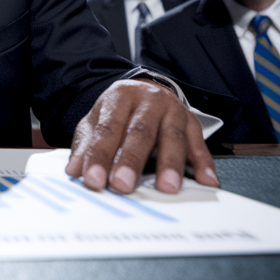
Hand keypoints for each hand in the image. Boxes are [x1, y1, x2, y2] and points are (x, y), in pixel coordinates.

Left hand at [64, 79, 217, 194]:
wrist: (146, 92)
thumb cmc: (119, 113)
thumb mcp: (96, 122)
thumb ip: (86, 146)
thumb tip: (74, 170)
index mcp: (120, 97)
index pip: (108, 128)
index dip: (99, 155)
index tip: (93, 179)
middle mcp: (149, 100)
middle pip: (140, 131)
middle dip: (131, 160)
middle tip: (122, 185)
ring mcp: (173, 111)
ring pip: (173, 137)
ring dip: (170, 164)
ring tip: (166, 188)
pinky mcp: (193, 124)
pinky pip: (199, 145)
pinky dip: (203, 164)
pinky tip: (205, 181)